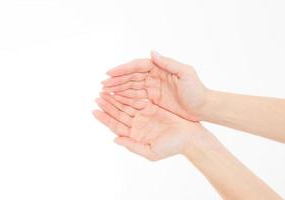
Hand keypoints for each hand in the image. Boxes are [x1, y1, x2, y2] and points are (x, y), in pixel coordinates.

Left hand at [92, 92, 208, 160]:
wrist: (191, 137)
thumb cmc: (173, 147)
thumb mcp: (151, 152)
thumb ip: (132, 145)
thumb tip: (115, 140)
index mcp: (135, 135)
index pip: (115, 126)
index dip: (104, 118)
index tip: (94, 111)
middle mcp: (137, 125)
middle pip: (118, 113)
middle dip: (107, 105)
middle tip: (97, 96)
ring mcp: (144, 115)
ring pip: (126, 105)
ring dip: (116, 99)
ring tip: (105, 91)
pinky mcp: (152, 108)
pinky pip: (138, 99)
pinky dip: (129, 95)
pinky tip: (121, 89)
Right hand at [102, 51, 207, 120]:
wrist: (203, 107)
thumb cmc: (197, 90)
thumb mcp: (185, 73)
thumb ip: (168, 63)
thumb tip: (151, 52)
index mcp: (160, 69)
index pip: (137, 66)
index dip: (123, 69)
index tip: (110, 73)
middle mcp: (154, 77)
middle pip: (131, 77)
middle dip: (117, 81)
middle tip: (103, 85)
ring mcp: (153, 89)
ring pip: (131, 88)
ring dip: (118, 89)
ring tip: (105, 92)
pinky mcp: (153, 100)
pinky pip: (136, 98)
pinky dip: (125, 98)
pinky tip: (116, 100)